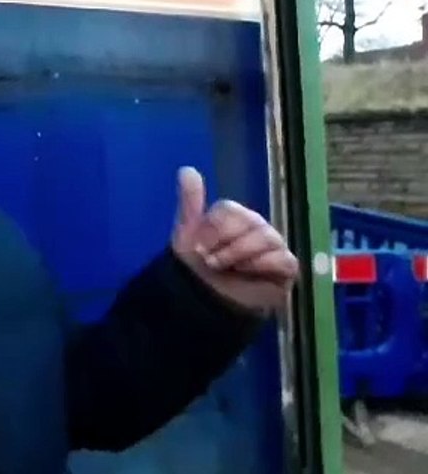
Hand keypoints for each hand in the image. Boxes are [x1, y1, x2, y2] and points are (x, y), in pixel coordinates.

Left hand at [171, 167, 297, 314]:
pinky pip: (283, 259)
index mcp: (235, 218)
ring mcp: (274, 247)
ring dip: (239, 256)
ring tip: (227, 269)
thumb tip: (187, 169)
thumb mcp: (188, 236)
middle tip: (211, 260)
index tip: (199, 246)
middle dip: (225, 244)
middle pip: (251, 221)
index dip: (213, 228)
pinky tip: (248, 273)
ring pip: (266, 238)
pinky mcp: (287, 269)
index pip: (230, 210)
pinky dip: (261, 265)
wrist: (207, 304)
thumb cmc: (198, 269)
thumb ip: (190, 203)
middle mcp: (258, 228)